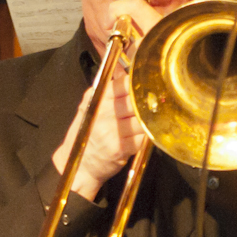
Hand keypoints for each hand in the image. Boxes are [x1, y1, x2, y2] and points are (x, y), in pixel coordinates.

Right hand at [52, 70, 143, 200]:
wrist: (81, 165)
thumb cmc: (87, 133)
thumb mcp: (90, 106)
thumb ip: (107, 89)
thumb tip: (123, 70)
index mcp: (97, 99)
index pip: (124, 83)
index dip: (139, 83)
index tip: (147, 85)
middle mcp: (104, 113)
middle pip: (136, 99)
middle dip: (147, 101)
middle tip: (155, 102)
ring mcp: (112, 131)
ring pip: (142, 117)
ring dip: (149, 118)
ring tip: (150, 119)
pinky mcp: (121, 148)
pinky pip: (143, 136)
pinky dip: (147, 134)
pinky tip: (144, 133)